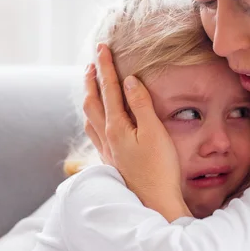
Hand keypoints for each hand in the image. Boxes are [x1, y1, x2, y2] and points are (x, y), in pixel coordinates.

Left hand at [82, 44, 191, 220]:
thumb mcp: (155, 133)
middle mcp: (107, 136)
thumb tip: (129, 81)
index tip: (102, 47)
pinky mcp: (111, 160)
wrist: (155, 203)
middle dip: (92, 78)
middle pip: (93, 101)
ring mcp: (107, 149)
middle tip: (92, 60)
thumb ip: (141, 105)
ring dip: (89, 96)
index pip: (109, 88)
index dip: (105, 66)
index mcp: (117, 126)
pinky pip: (94, 131)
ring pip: (90, 116)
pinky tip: (95, 120)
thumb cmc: (160, 169)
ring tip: (90, 84)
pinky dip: (92, 117)